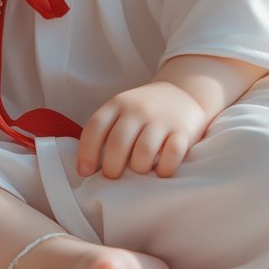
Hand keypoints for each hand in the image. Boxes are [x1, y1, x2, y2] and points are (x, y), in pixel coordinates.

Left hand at [77, 81, 207, 180]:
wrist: (183, 91)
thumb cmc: (144, 110)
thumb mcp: (122, 109)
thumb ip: (107, 130)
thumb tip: (89, 168)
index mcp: (118, 104)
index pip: (95, 127)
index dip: (86, 153)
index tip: (85, 172)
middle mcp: (138, 110)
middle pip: (118, 144)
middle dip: (111, 167)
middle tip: (113, 176)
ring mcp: (161, 119)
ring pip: (144, 152)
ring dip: (138, 168)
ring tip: (139, 170)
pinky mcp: (183, 131)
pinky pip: (172, 154)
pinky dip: (165, 169)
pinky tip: (161, 171)